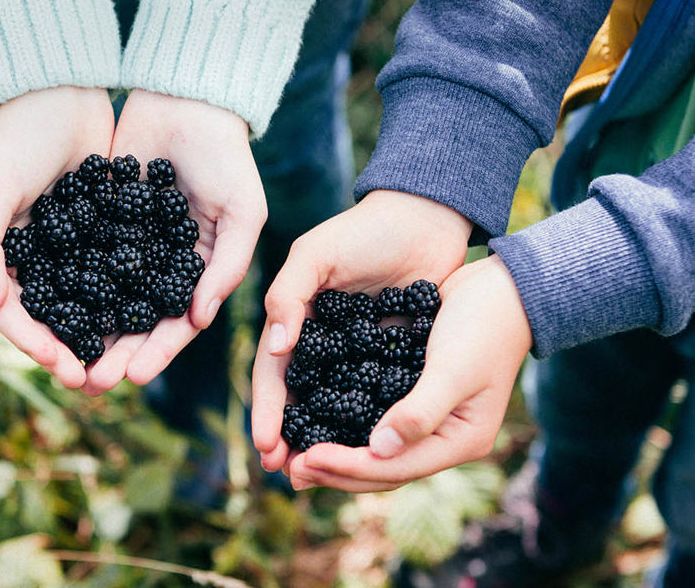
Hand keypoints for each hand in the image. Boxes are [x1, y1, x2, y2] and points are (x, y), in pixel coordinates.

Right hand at [0, 86, 114, 388]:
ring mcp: (69, 246)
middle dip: (74, 351)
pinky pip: (115, 272)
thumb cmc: (17, 139)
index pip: (13, 314)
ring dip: (104, 333)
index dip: (36, 344)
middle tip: (99, 381)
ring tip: (126, 363)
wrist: (59, 93)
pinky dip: (129, 296)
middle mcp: (33, 257)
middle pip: (53, 317)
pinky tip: (152, 318)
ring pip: (88, 301)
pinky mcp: (101, 230)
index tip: (65, 368)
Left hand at [81, 89, 266, 394]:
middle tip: (92, 381)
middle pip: (134, 320)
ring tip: (64, 357)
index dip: (157, 351)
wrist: (187, 99)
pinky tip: (45, 307)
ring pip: (102, 297)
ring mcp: (126, 244)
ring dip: (86, 329)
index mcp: (197, 270)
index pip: (176, 322)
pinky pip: (78, 257)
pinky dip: (64, 283)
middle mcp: (159, 265)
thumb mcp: (242, 211)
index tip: (134, 376)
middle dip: (115, 352)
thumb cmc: (226, 156)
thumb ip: (226, 266)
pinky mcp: (96, 218)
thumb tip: (199, 319)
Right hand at [251, 190, 472, 471]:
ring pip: (336, 407)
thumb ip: (289, 295)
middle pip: (301, 399)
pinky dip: (369, 425)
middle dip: (290, 437)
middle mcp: (323, 342)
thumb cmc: (367, 230)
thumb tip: (277, 347)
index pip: (275, 372)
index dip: (268, 409)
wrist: (428, 218)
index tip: (266, 445)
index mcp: (297, 319)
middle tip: (285, 473)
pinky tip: (369, 453)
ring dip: (326, 440)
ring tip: (319, 475)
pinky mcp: (393, 358)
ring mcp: (357, 353)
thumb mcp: (317, 254)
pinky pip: (376, 398)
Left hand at [284, 255, 531, 491]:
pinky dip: (349, 426)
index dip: (348, 466)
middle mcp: (445, 439)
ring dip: (340, 455)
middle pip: (384, 468)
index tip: (306, 460)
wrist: (506, 288)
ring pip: (378, 450)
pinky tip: (319, 423)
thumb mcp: (452, 369)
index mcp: (460, 441)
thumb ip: (419, 411)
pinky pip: (377, 421)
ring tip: (299, 459)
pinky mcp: (417, 397)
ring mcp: (432, 421)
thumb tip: (379, 448)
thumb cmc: (483, 325)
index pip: (394, 467)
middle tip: (292, 470)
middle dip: (337, 471)